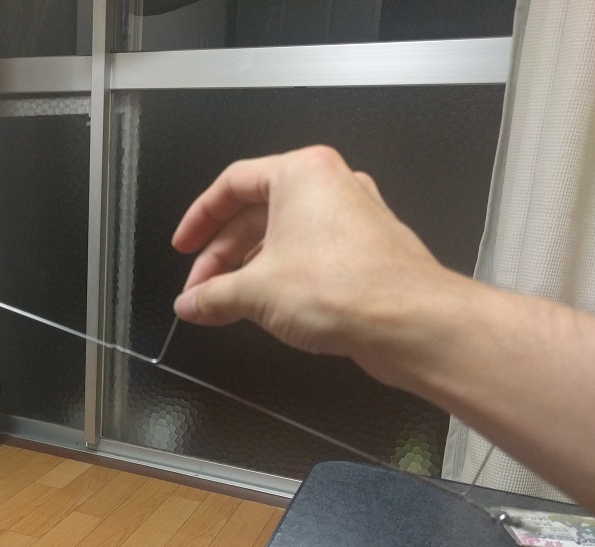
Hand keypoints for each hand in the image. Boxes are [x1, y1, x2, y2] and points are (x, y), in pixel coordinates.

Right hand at [171, 146, 452, 373]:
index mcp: (301, 173)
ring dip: (249, 271)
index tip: (184, 246)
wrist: (410, 324)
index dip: (199, 218)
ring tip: (226, 305)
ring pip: (283, 237)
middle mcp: (330, 187)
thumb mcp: (256, 292)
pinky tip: (265, 308)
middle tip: (200, 289)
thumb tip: (192, 304)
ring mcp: (352, 218)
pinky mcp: (365, 251)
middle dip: (222, 256)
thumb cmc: (344, 289)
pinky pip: (309, 256)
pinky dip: (281, 277)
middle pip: (256, 213)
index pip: (232, 184)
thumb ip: (214, 296)